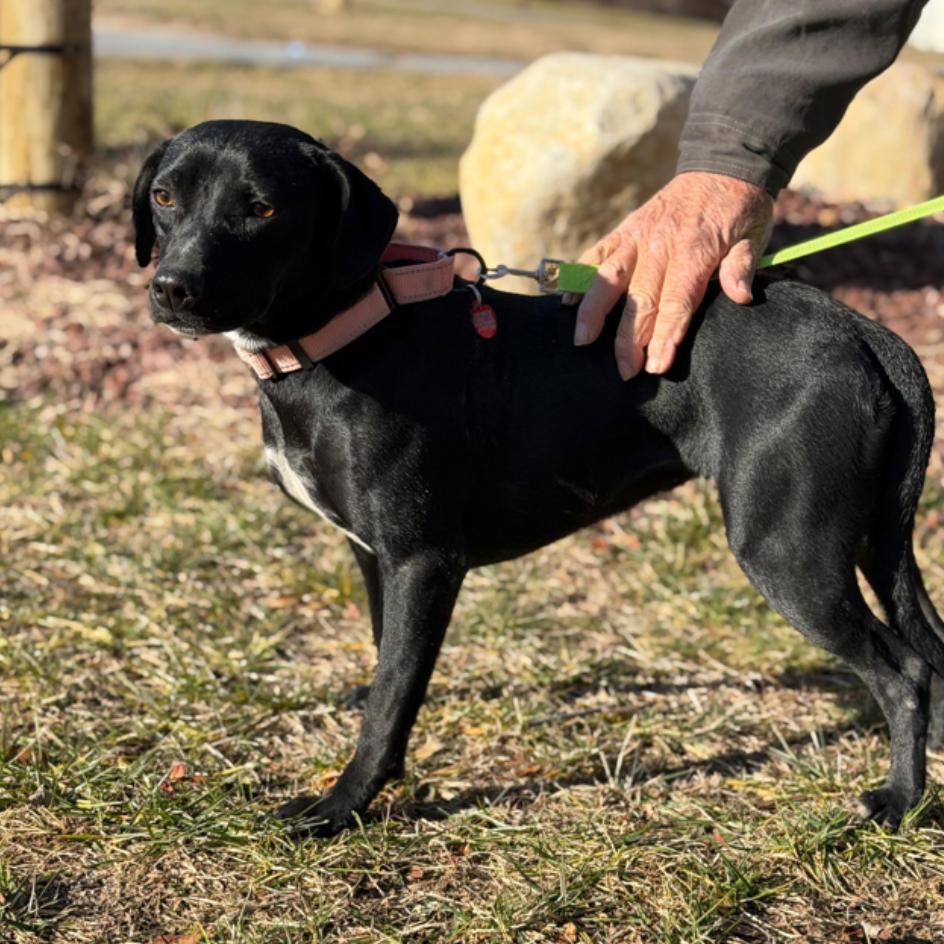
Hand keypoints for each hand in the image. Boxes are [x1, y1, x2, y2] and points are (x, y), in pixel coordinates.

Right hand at [570, 171, 772, 378]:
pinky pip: (596, 254)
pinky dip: (579, 277)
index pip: (677, 302)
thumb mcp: (755, 233)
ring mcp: (638, 236)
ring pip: (608, 278)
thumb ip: (742, 266)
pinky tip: (567, 303)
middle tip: (625, 370)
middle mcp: (661, 245)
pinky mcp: (625, 229)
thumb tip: (740, 296)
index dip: (665, 336)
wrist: (722, 161)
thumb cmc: (740, 207)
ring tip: (582, 340)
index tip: (656, 366)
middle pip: (640, 299)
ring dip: (593, 311)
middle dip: (630, 339)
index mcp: (695, 251)